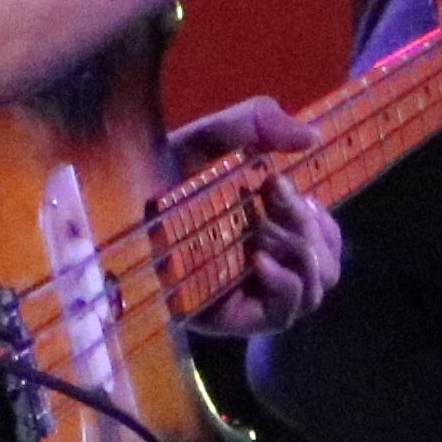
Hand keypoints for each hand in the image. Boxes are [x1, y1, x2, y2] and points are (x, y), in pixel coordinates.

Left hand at [168, 97, 343, 335]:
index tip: (282, 186)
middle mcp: (270, 264)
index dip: (318, 215)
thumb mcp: (211, 139)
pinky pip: (289, 310)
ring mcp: (256, 295)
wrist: (113, 214)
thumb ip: (259, 123)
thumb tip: (311, 135)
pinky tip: (257, 260)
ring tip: (261, 231)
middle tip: (272, 200)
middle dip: (308, 227)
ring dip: (301, 253)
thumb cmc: (160, 179)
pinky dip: (285, 284)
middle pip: (329, 260)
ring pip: (318, 285)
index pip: (326, 232)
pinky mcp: (238, 319)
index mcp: (272, 228)